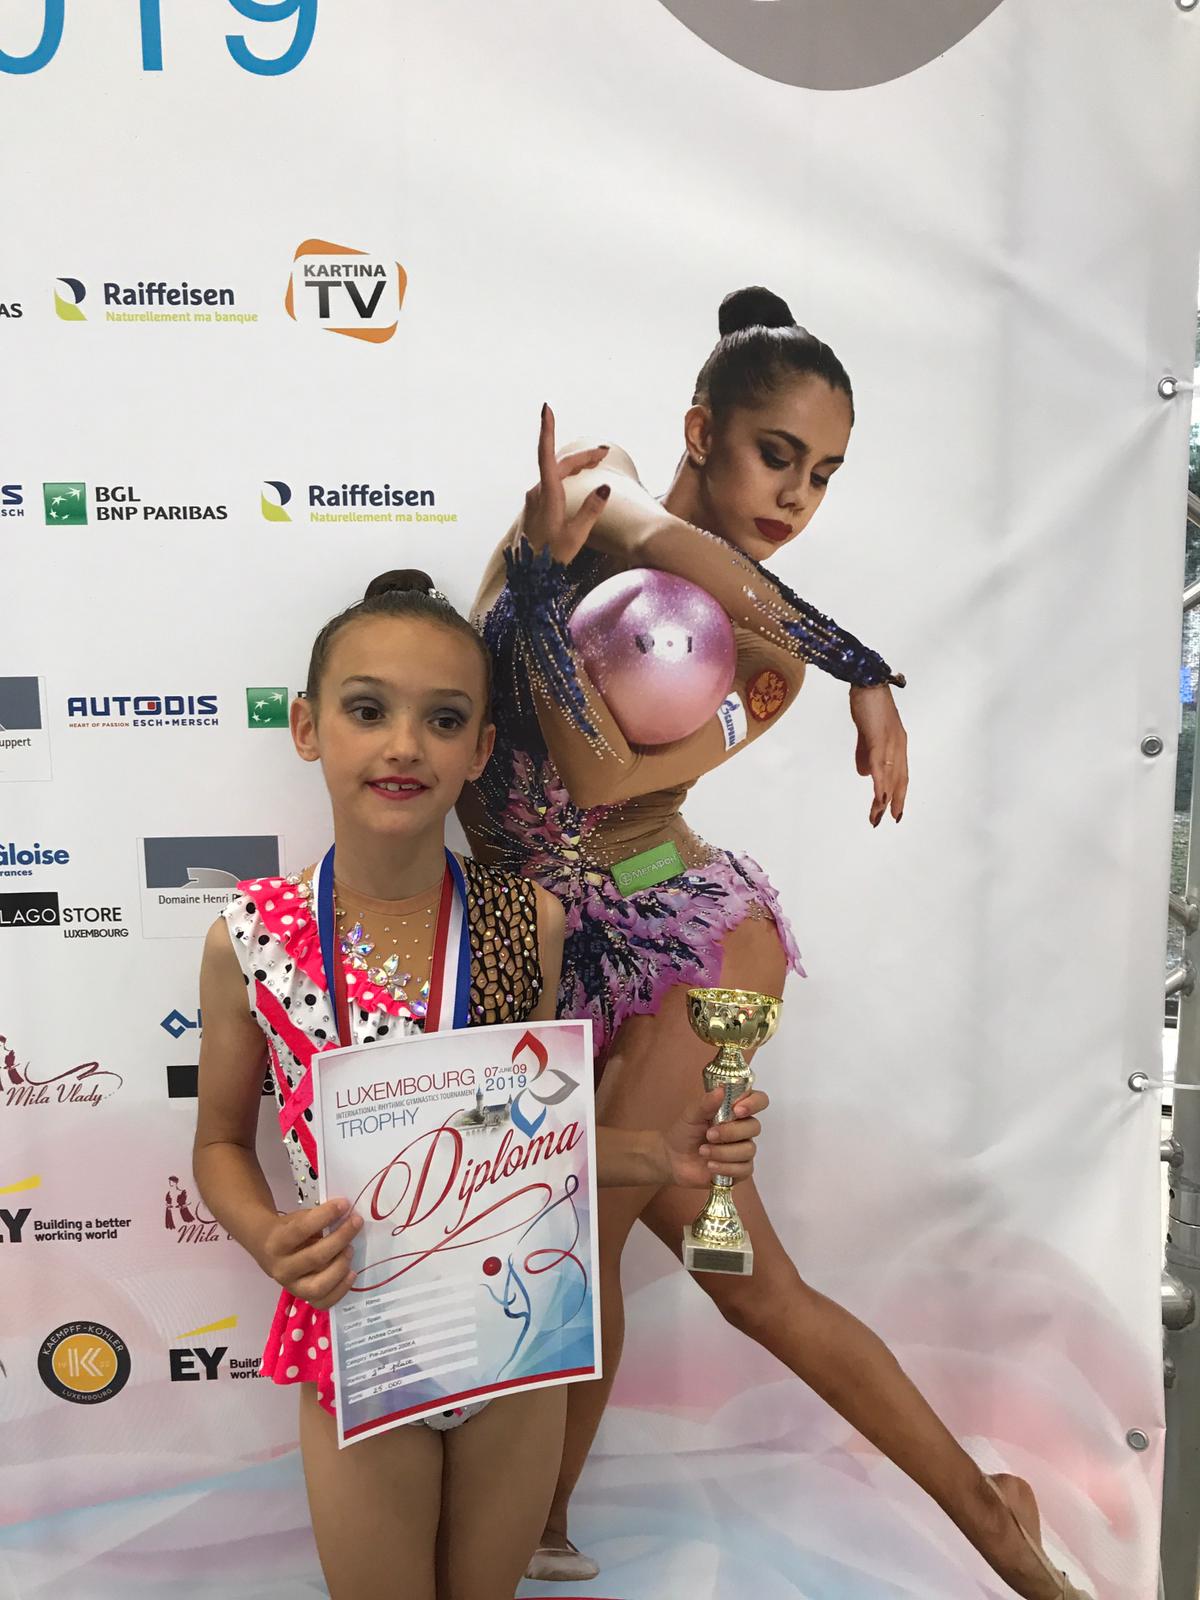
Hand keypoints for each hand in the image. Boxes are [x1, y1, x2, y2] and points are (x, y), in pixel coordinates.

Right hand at [256, 1196, 361, 1309]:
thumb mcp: (296, 1219)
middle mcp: (281, 1268)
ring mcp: (291, 1286)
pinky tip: (352, 1273)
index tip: (344, 1204)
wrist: (266, 1249)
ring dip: (341, 1266)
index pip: (302, 1229)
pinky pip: (323, 1302)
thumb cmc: (287, 1230)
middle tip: (355, 1223)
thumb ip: (318, 1218)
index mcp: (276, 1243)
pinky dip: (341, 1290)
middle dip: (340, 1238)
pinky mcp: (302, 1297)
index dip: (325, 1215)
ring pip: (319, 1285)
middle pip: (315, 1257)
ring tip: (351, 1249)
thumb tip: (346, 1215)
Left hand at [522, 403, 610, 563]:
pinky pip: (551, 483)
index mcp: (547, 496)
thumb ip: (591, 510)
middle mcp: (537, 493)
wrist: (527, 579)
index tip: (546, 408)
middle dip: (582, 456)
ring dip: (575, 467)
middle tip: (605, 453)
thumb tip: (604, 487)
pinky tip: (577, 481)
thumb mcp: (576, 536)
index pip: (547, 455)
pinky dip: (566, 477)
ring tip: (597, 463)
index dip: (547, 430)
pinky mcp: (533, 508)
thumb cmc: (550, 560)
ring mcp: (533, 500)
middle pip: (559, 464)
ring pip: (555, 473)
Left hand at [661, 1085, 768, 1188]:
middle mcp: (743, 1128)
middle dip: (731, 1132)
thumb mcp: (691, 1115)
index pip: (758, 1100)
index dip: (754, 1103)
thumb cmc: (685, 1133)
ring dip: (724, 1152)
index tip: (737, 1110)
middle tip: (709, 1135)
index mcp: (735, 1110)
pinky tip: (711, 1165)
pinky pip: (745, 1169)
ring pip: (749, 1149)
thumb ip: (706, 1103)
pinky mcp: (740, 1169)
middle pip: (754, 1127)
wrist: (674, 1160)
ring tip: (703, 1152)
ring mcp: (743, 1149)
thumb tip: (721, 1090)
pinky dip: (726, 1167)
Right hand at [849, 683, 907, 825]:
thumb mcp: (867, 732)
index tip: (894, 812)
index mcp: (897, 744)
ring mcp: (890, 742)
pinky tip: (878, 797)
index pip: (900, 775)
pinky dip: (880, 783)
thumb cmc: (868, 702)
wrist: (867, 680)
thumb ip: (865, 753)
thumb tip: (864, 774)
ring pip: (890, 777)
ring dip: (884, 799)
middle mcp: (898, 745)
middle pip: (898, 780)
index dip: (898, 794)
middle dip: (893, 803)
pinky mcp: (879, 738)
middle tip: (886, 821)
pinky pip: (880, 765)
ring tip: (877, 816)